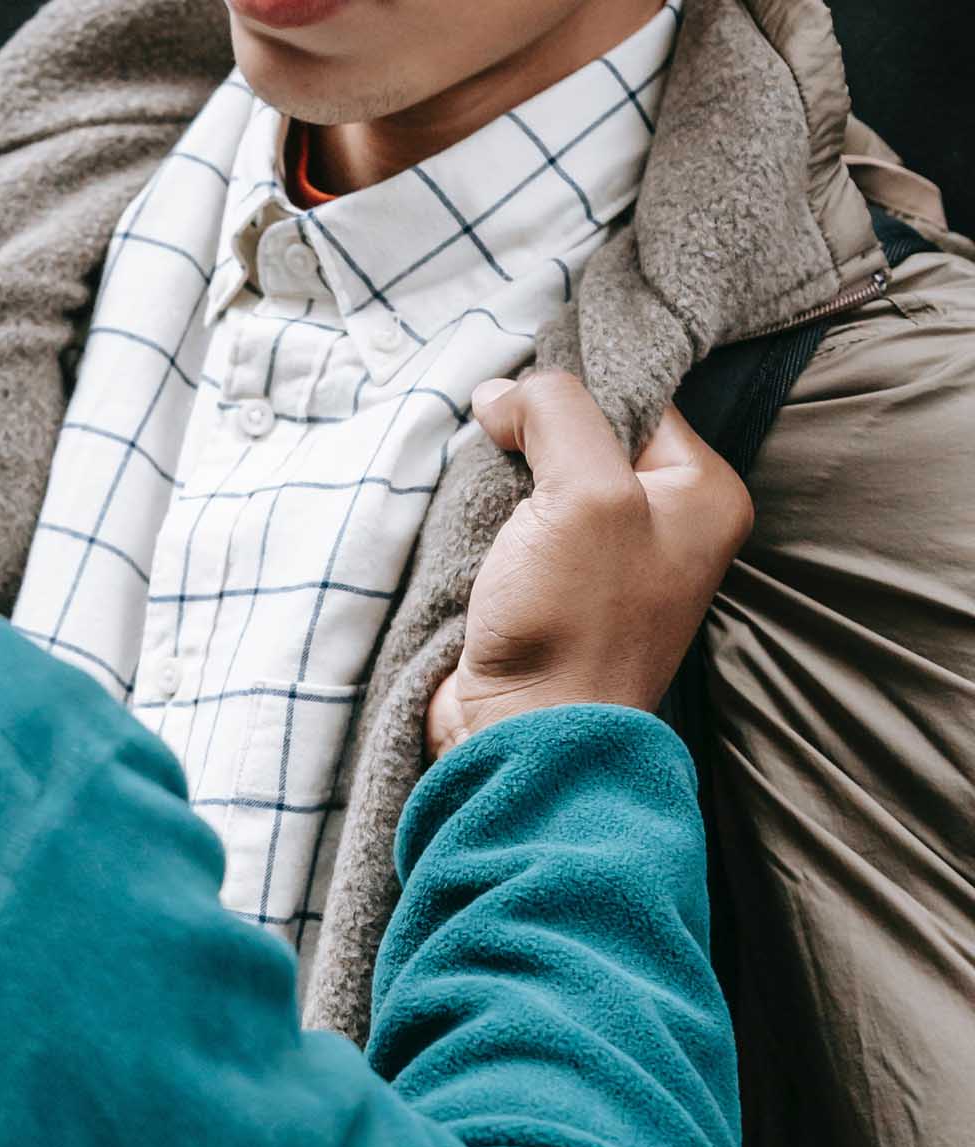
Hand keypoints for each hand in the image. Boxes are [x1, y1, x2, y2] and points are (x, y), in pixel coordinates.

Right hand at [427, 372, 753, 758]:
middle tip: (488, 441)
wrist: (524, 739)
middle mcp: (664, 530)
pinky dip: (485, 529)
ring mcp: (605, 572)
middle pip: (588, 442)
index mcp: (703, 495)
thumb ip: (554, 413)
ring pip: (543, 490)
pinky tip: (462, 531)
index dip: (574, 388)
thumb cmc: (575, 624)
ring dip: (499, 487)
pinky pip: (517, 538)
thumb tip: (502, 394)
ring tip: (470, 492)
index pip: (640, 398)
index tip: (516, 394)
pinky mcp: (550, 603)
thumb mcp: (583, 491)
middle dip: (529, 439)